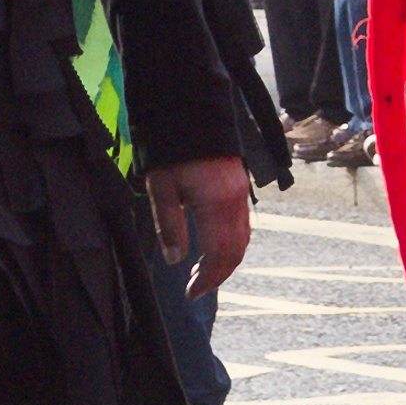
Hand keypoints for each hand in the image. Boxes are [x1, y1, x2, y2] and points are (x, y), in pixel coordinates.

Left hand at [146, 154, 252, 292]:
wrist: (191, 111)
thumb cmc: (172, 149)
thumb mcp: (162, 188)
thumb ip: (169, 225)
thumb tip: (176, 258)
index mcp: (217, 204)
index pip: (219, 254)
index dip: (208, 278)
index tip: (192, 293)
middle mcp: (235, 202)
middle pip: (236, 251)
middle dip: (218, 274)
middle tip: (197, 288)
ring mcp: (241, 193)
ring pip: (243, 239)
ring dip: (226, 260)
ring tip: (203, 272)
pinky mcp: (239, 186)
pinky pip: (243, 224)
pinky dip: (232, 243)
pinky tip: (214, 247)